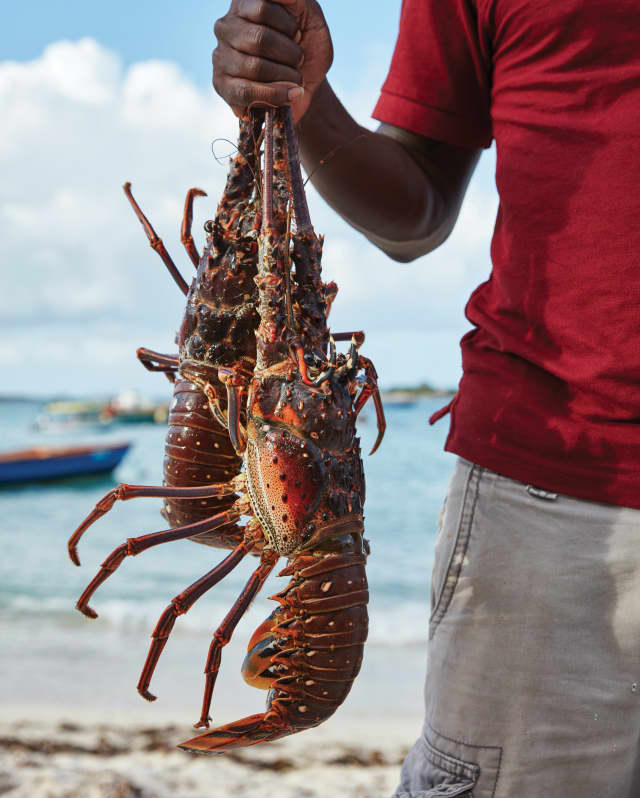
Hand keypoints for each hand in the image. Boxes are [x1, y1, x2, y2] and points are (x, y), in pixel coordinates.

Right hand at [213, 0, 332, 121]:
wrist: (305, 85)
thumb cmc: (306, 48)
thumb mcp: (310, 17)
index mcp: (244, 4)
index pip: (263, 7)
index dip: (288, 25)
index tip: (298, 35)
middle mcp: (226, 26)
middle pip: (259, 39)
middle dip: (289, 54)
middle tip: (298, 60)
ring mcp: (220, 56)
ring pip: (255, 67)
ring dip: (286, 75)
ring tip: (296, 78)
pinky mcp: (221, 84)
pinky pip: (246, 92)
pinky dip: (275, 95)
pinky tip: (291, 95)